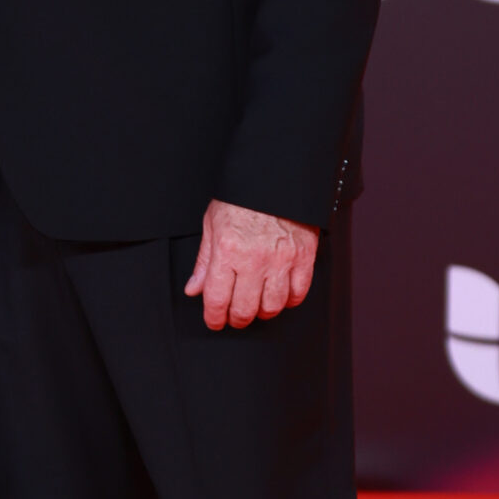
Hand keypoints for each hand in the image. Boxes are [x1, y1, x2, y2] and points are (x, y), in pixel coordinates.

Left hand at [186, 201, 318, 330]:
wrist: (275, 177)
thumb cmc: (241, 199)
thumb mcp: (212, 223)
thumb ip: (204, 260)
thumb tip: (194, 288)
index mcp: (227, 251)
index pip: (217, 299)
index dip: (214, 317)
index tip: (214, 321)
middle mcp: (254, 260)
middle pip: (244, 309)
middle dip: (236, 319)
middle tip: (234, 317)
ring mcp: (281, 260)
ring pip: (272, 306)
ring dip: (261, 313)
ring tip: (256, 306)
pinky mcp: (303, 258)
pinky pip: (298, 293)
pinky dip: (288, 301)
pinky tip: (280, 295)